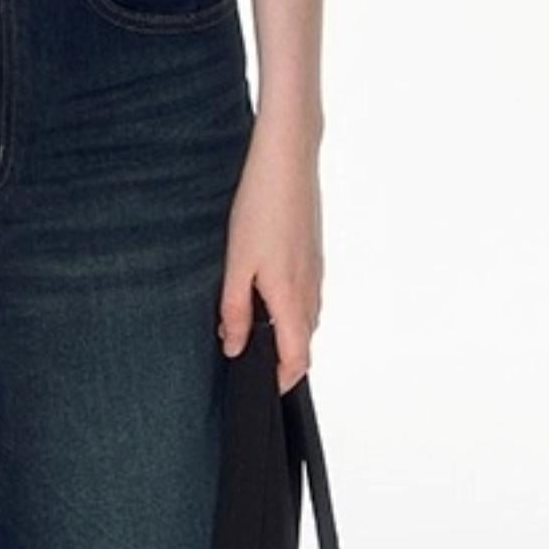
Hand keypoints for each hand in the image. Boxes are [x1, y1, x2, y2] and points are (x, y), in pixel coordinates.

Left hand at [216, 118, 322, 391]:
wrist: (286, 160)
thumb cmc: (260, 208)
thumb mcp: (236, 263)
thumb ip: (235, 309)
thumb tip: (234, 347)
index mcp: (291, 298)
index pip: (297, 357)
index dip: (283, 379)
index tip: (264, 388)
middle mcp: (310, 288)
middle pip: (304, 340)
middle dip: (284, 358)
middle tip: (253, 361)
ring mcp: (315, 269)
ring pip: (307, 315)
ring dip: (288, 331)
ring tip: (256, 330)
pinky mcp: (312, 251)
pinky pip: (307, 292)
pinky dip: (292, 306)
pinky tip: (269, 290)